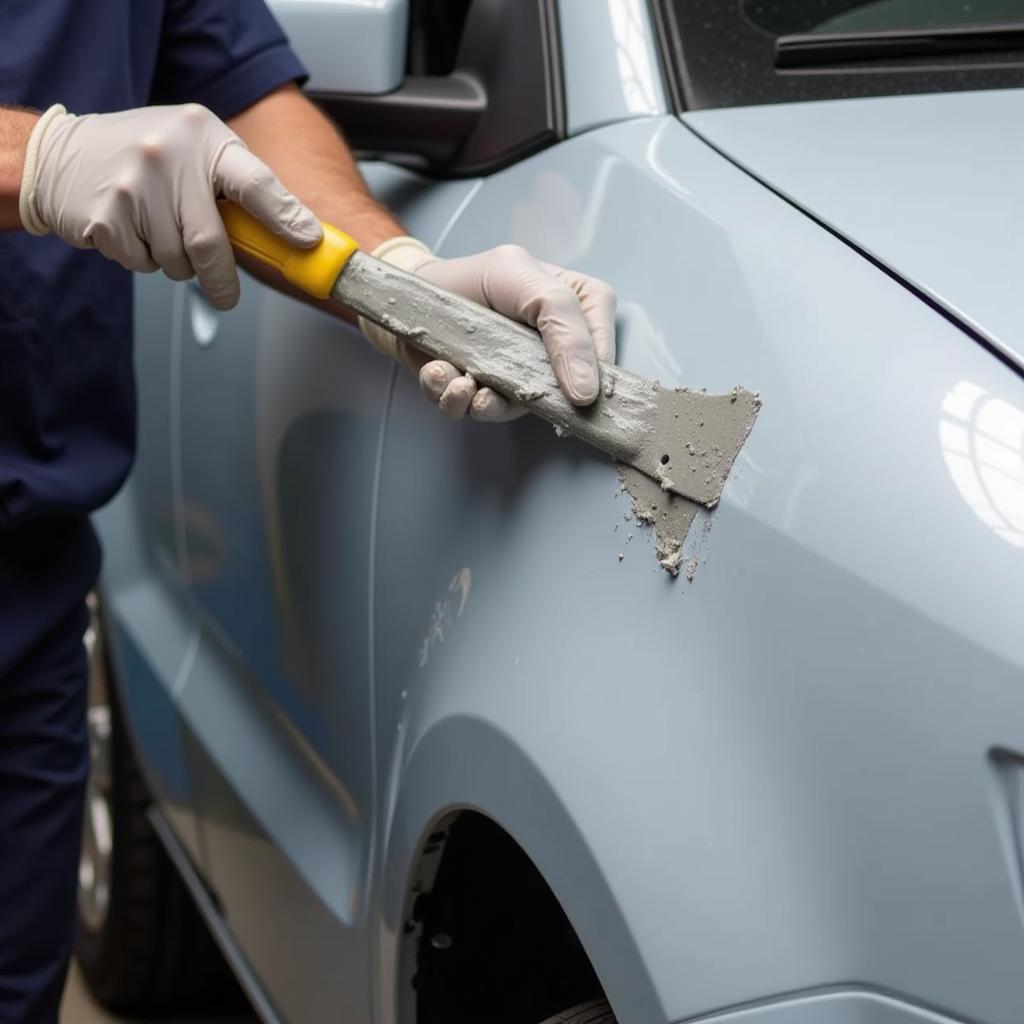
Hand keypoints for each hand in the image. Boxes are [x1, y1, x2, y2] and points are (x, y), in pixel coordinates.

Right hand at [19, 103, 321, 309]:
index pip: (255, 183)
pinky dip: (143, 260)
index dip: (286, 217)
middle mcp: (168, 154)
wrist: (61, 155)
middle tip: (225, 295)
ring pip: (177, 260)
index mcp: (202, 135)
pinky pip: (143, 263)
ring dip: (176, 263)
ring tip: (158, 231)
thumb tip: (296, 232)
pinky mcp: (105, 215)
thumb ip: (238, 185)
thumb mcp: (194, 150)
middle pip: (211, 242)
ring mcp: (133, 184)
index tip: (308, 242)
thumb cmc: (143, 158)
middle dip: (221, 279)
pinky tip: (131, 231)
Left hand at [359, 238, 615, 420]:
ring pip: (511, 410)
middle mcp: (551, 351)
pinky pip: (472, 411)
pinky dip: (452, 398)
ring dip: (480, 402)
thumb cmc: (474, 279)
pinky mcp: (482, 393)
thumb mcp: (523, 279)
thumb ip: (562, 322)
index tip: (577, 396)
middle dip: (522, 395)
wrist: (416, 297)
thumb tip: (587, 392)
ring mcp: (517, 376)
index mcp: (576, 310)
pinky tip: (440, 374)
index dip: (592, 376)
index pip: (603, 351)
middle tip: (496, 391)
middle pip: (559, 395)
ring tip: (461, 384)